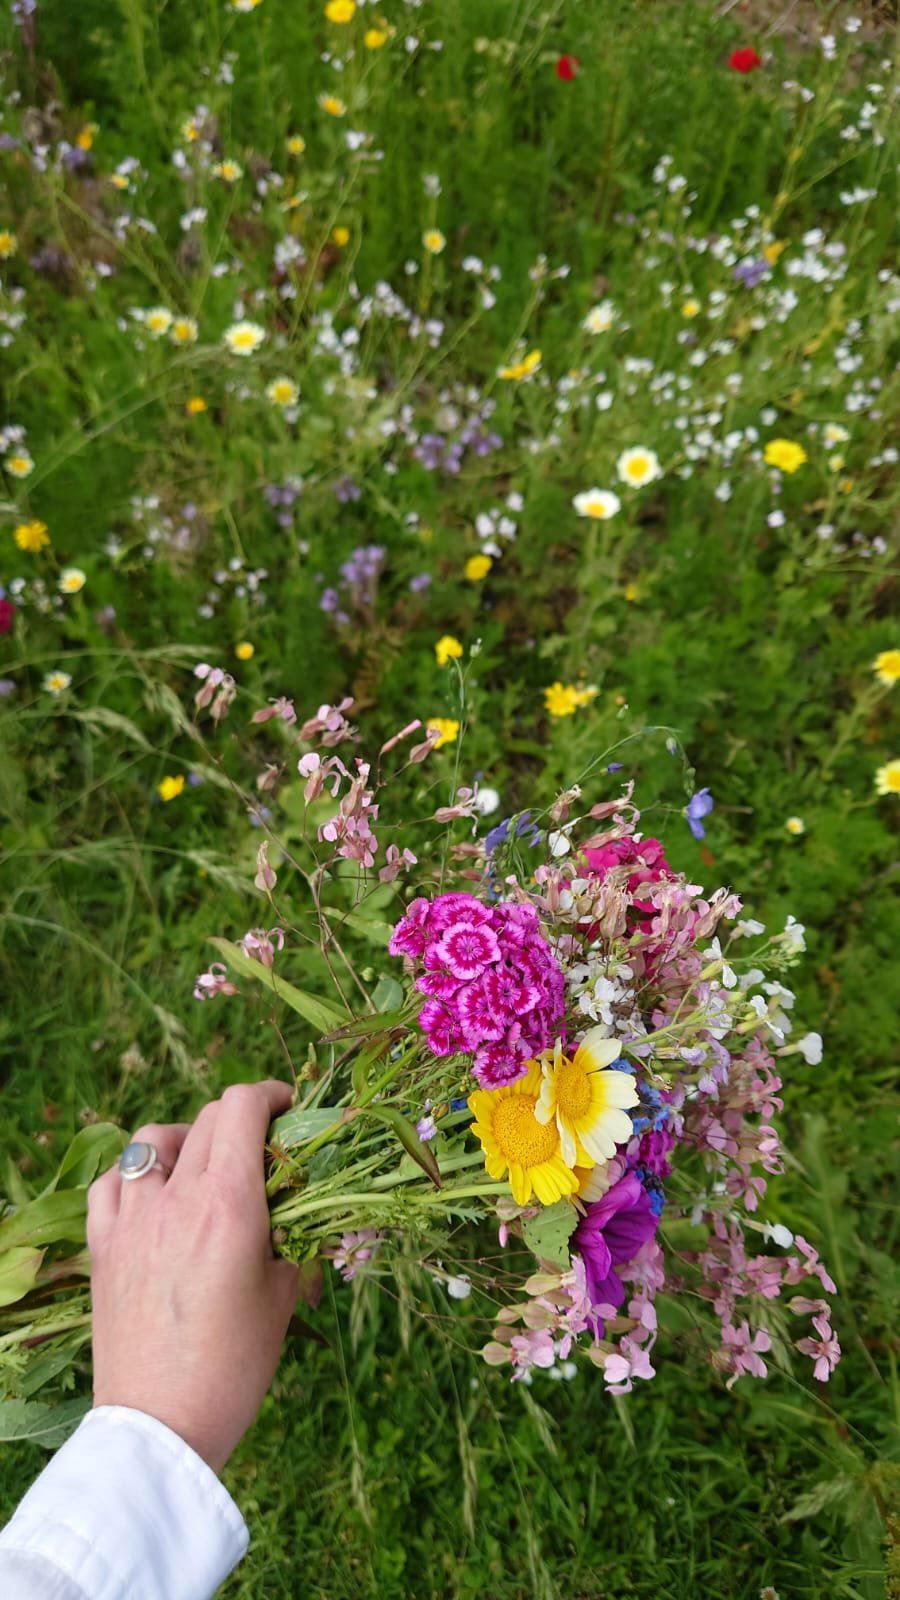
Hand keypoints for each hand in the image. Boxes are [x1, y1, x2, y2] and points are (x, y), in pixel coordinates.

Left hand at [88, 1079, 298, 1472]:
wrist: (162, 1427)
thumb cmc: (234, 1367)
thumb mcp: (286, 1296)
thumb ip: (299, 1239)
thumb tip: (315, 1211)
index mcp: (228, 1204)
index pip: (241, 1108)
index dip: (271, 1095)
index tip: (291, 1109)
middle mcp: (175, 1198)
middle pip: (207, 1118)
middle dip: (242, 1120)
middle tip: (264, 1148)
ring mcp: (132, 1220)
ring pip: (152, 1139)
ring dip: (186, 1139)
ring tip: (204, 1165)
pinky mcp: (102, 1247)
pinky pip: (111, 1183)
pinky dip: (134, 1175)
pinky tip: (152, 1195)